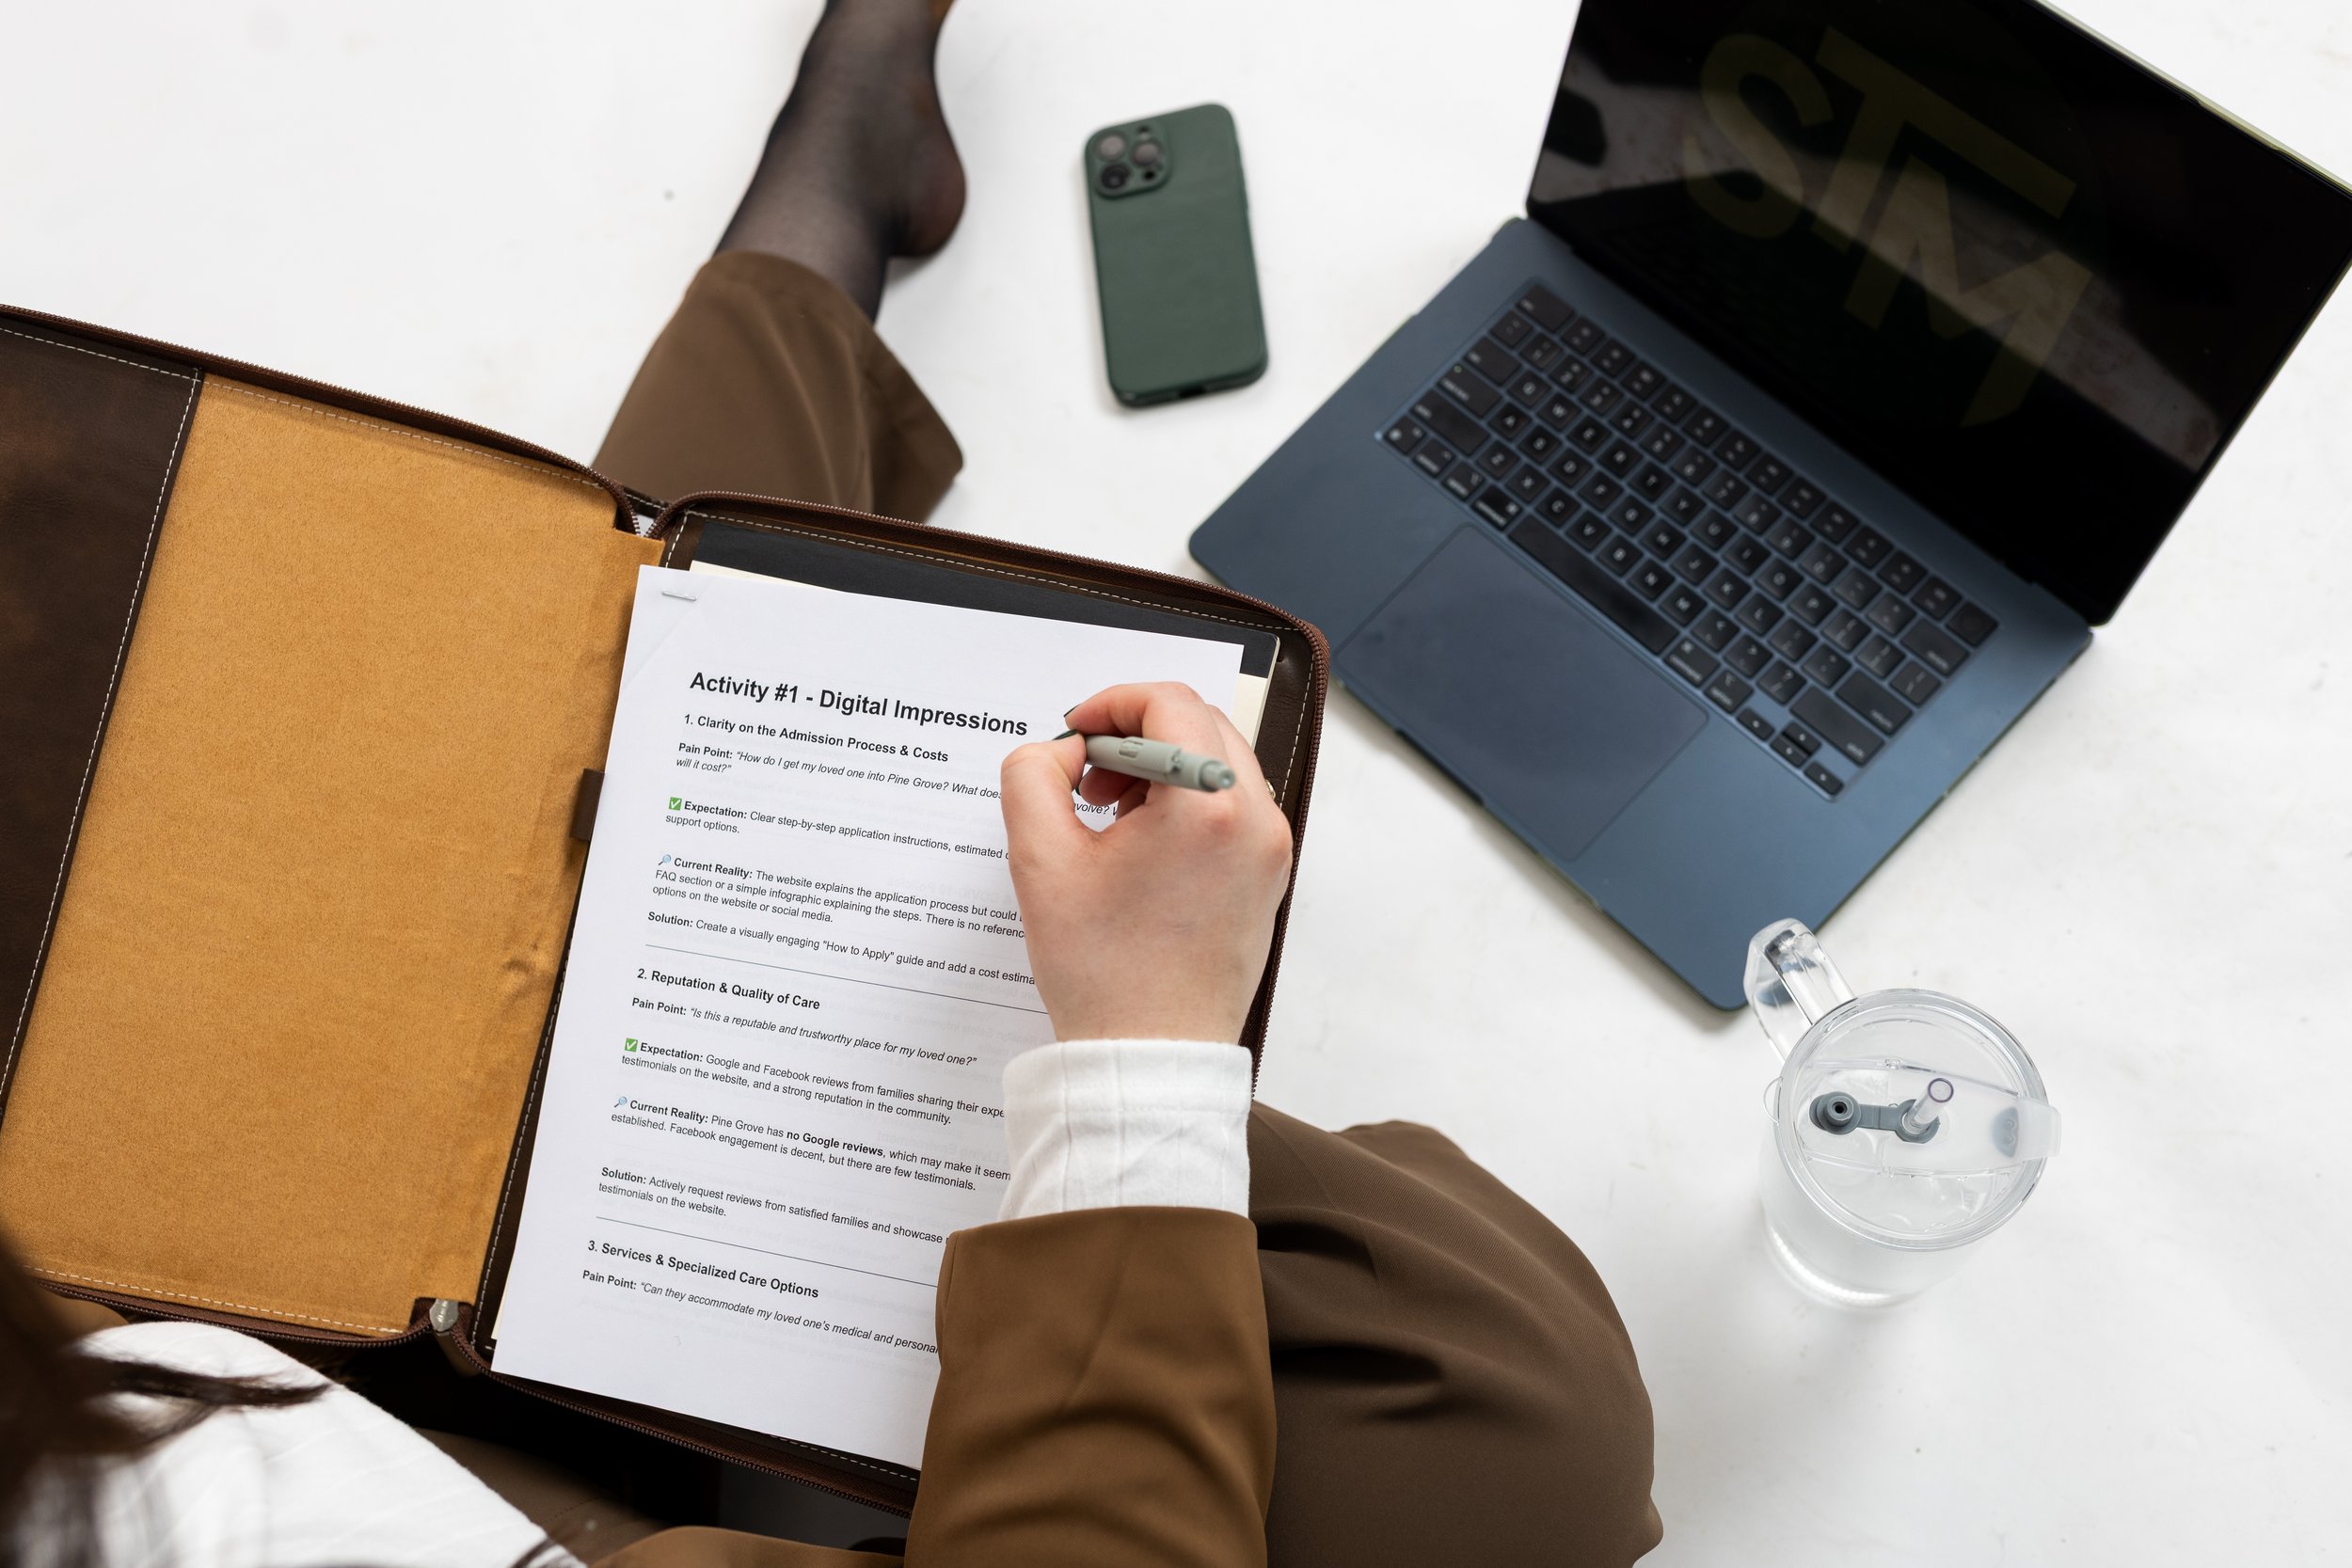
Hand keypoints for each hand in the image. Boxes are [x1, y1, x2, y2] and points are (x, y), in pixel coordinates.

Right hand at [999, 683, 1293, 1043]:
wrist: (1151, 1057)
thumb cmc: (1103, 972)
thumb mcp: (1040, 862)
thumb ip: (1033, 777)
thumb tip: (1061, 752)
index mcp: (1208, 805)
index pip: (1168, 702)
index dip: (1109, 703)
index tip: (1073, 735)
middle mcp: (1256, 819)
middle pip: (1199, 723)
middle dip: (1134, 732)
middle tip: (1085, 776)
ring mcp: (1271, 849)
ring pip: (1219, 761)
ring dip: (1161, 765)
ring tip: (1108, 813)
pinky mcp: (1268, 875)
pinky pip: (1232, 804)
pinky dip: (1186, 799)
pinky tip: (1139, 841)